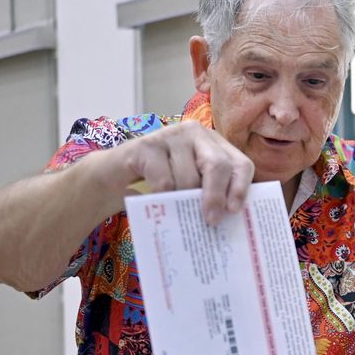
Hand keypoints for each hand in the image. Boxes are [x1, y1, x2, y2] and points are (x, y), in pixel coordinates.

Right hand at [111, 120, 253, 223]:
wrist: (114, 177)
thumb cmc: (159, 185)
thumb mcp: (190, 187)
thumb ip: (209, 194)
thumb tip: (228, 220)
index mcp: (214, 144)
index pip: (240, 163)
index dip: (241, 187)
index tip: (234, 211)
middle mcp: (195, 133)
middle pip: (218, 165)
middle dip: (216, 196)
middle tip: (211, 221)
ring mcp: (171, 135)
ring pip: (188, 177)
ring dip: (182, 201)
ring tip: (175, 210)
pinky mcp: (147, 145)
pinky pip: (164, 181)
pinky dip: (162, 198)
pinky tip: (156, 201)